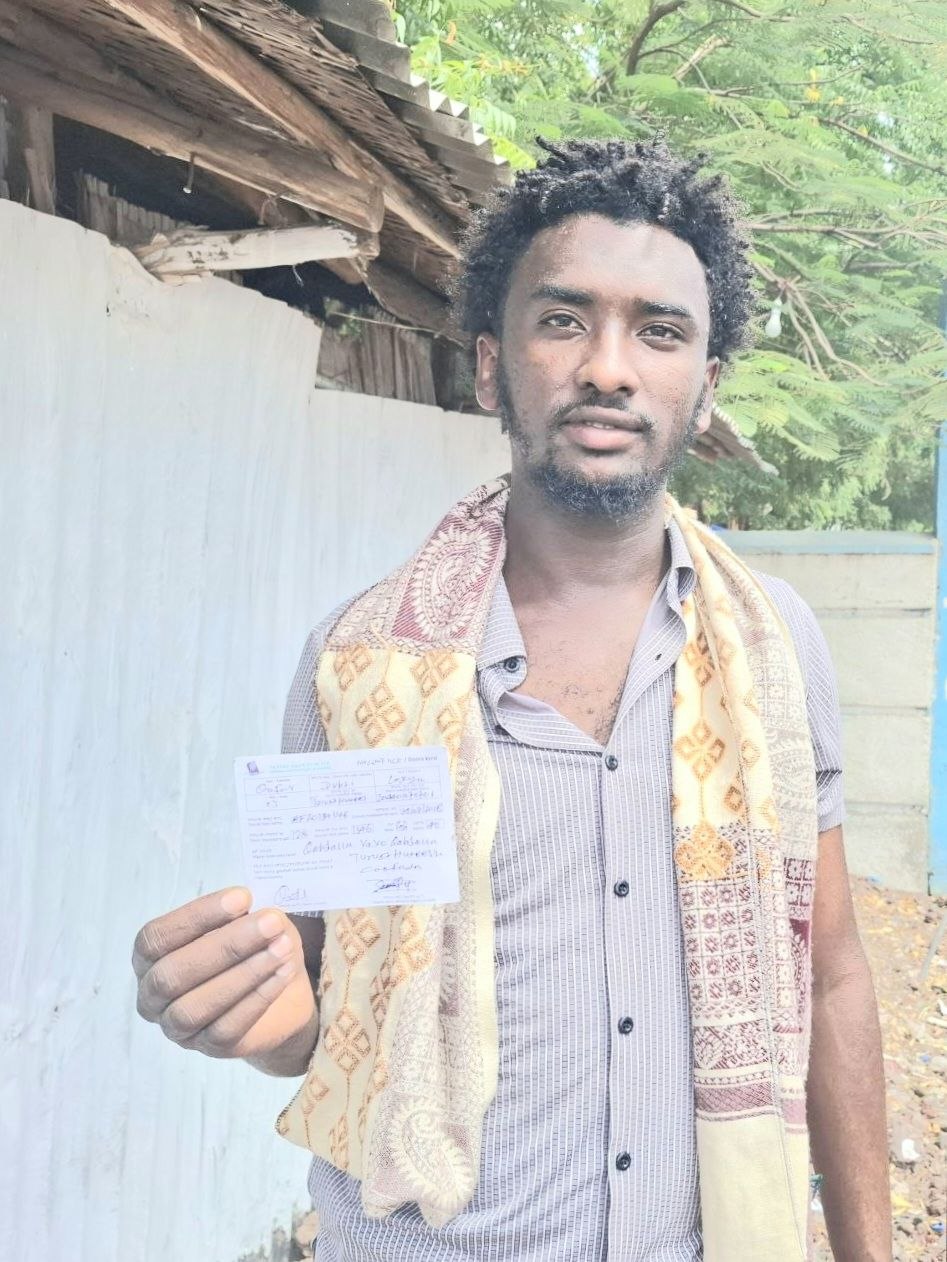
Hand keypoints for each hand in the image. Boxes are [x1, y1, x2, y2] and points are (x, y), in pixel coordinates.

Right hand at [132, 888, 317, 1069]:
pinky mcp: (209, 1048)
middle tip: (270, 923)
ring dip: (244, 974)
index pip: (156, 937)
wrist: (281, 997)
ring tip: (282, 948)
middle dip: (226, 945)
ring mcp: (177, 1027)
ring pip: (195, 1007)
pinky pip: (226, 1028)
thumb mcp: (251, 922)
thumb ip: (246, 915)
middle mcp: (152, 996)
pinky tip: (283, 973)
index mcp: (149, 957)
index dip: (197, 916)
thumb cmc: (254, 948)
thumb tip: (256, 911)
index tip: (242, 897)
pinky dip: (258, 998)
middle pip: (173, 973)